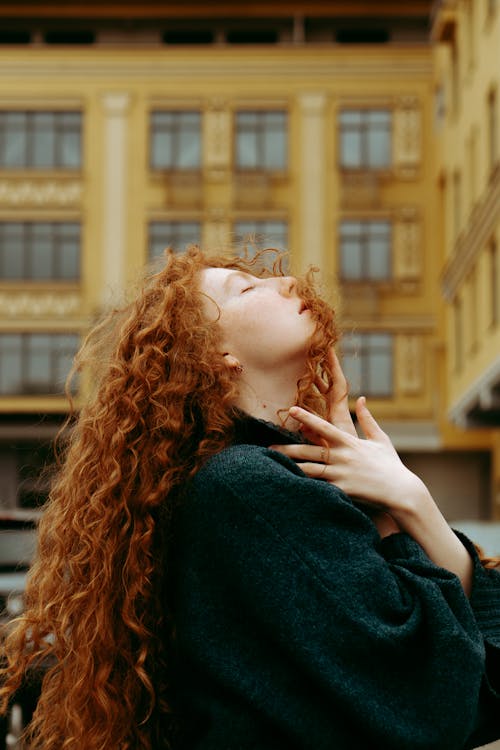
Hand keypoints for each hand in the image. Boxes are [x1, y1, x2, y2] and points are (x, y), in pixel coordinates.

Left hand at [272, 398, 428, 518]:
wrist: (402, 492)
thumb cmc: (392, 466)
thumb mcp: (381, 440)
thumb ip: (368, 419)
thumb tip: (361, 399)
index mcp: (350, 443)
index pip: (324, 427)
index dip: (307, 418)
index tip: (291, 410)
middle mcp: (343, 457)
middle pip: (309, 451)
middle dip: (288, 449)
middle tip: (268, 447)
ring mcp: (342, 475)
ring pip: (310, 470)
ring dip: (290, 468)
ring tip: (273, 467)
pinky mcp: (343, 491)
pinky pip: (319, 489)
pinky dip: (304, 487)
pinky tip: (289, 486)